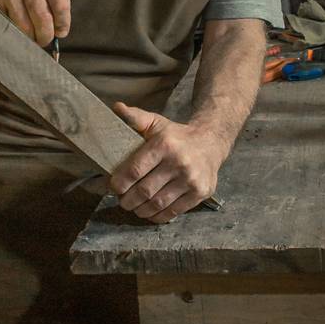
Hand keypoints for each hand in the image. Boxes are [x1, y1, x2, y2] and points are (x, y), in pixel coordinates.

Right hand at [0, 0, 70, 44]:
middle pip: (44, 19)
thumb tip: (59, 26)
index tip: (61, 32)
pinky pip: (7, 24)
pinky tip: (14, 29)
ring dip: (29, 38)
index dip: (63, 23)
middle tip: (44, 40)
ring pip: (25, 26)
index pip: (61, 4)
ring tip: (29, 37)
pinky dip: (13, 32)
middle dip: (46, 35)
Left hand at [108, 103, 224, 222]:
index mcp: (165, 145)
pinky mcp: (200, 193)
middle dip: (127, 200)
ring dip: (140, 210)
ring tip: (134, 206)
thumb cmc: (176, 136)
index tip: (113, 187)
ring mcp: (191, 180)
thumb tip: (116, 108)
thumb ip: (135, 118)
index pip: (135, 170)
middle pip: (144, 191)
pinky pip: (173, 212)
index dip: (119, 184)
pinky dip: (157, 216)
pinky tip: (150, 211)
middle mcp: (179, 162)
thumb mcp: (156, 123)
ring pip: (157, 204)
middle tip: (122, 200)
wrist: (211, 143)